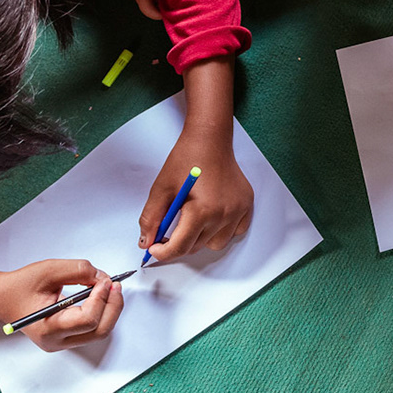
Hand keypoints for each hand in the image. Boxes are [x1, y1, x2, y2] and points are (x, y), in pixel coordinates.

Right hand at [0, 259, 124, 351]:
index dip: (101, 299)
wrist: (3, 298)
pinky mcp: (67, 338)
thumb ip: (78, 271)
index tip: (104, 281)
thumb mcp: (49, 270)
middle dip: (113, 306)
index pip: (87, 320)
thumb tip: (102, 278)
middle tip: (115, 285)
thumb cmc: (20, 286)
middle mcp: (56, 341)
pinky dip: (102, 313)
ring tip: (109, 289)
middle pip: (100, 331)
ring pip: (99, 332)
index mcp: (48, 328)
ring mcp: (62, 343)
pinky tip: (100, 297)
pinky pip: (93, 330)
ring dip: (110, 310)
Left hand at [137, 128, 253, 261]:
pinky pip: (235, 232)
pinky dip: (221, 231)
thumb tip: (146, 241)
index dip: (163, 253)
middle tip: (167, 233)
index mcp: (202, 210)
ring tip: (193, 221)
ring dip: (201, 239)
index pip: (180, 247)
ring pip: (215, 244)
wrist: (210, 140)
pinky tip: (212, 217)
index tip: (154, 249)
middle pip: (196, 247)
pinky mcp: (246, 205)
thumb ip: (151, 218)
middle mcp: (223, 214)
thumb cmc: (187, 158)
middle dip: (179, 244)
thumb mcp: (161, 188)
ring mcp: (238, 210)